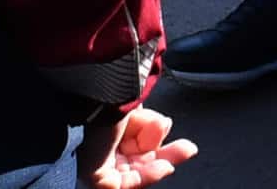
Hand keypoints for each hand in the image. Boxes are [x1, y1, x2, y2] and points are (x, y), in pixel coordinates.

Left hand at [80, 107, 196, 187]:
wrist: (87, 101)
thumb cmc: (103, 96)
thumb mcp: (133, 105)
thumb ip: (149, 120)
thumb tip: (165, 124)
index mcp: (102, 121)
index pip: (133, 133)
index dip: (153, 132)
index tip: (168, 125)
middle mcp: (98, 141)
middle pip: (138, 153)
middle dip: (166, 151)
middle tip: (188, 147)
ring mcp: (98, 161)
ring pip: (138, 168)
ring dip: (163, 162)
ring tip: (185, 151)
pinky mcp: (98, 179)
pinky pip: (130, 181)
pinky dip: (151, 175)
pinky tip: (166, 166)